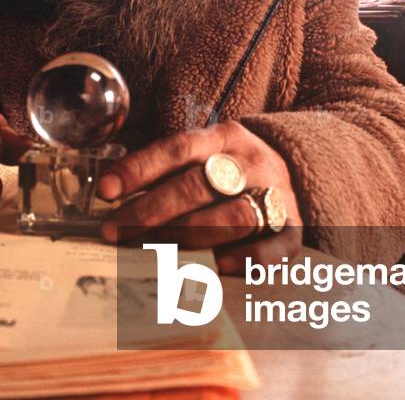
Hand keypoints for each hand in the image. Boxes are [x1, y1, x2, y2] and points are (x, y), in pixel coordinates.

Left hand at [97, 120, 302, 274]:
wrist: (298, 171)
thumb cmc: (231, 171)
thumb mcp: (205, 156)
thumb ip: (167, 173)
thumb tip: (112, 198)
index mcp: (225, 138)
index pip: (178, 148)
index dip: (139, 168)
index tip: (105, 190)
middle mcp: (251, 164)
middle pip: (198, 185)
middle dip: (151, 209)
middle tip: (115, 230)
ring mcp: (276, 195)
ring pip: (234, 215)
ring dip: (190, 234)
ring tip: (155, 249)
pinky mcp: (293, 229)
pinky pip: (275, 247)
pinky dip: (248, 259)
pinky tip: (218, 267)